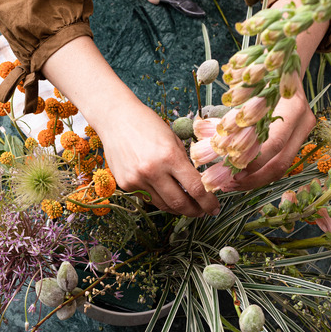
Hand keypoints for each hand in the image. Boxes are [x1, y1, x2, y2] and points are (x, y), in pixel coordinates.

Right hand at [96, 99, 218, 216]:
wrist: (116, 119)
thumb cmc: (147, 125)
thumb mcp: (173, 139)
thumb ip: (184, 163)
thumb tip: (197, 185)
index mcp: (170, 156)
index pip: (195, 188)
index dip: (208, 202)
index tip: (214, 208)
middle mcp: (153, 171)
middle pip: (180, 203)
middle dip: (194, 211)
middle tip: (202, 212)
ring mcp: (137, 180)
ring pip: (163, 205)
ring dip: (177, 207)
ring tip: (186, 205)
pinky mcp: (126, 184)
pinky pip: (148, 198)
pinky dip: (159, 198)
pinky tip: (163, 191)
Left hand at [230, 0, 326, 191]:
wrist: (286, 66)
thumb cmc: (261, 76)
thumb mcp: (245, 91)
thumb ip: (227, 113)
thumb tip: (200, 133)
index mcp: (294, 107)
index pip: (274, 143)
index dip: (251, 161)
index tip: (228, 169)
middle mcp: (304, 122)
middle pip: (280, 163)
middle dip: (252, 178)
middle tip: (227, 184)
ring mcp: (304, 132)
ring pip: (281, 168)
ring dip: (254, 180)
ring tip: (231, 185)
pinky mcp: (299, 139)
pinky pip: (280, 163)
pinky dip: (260, 173)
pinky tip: (241, 178)